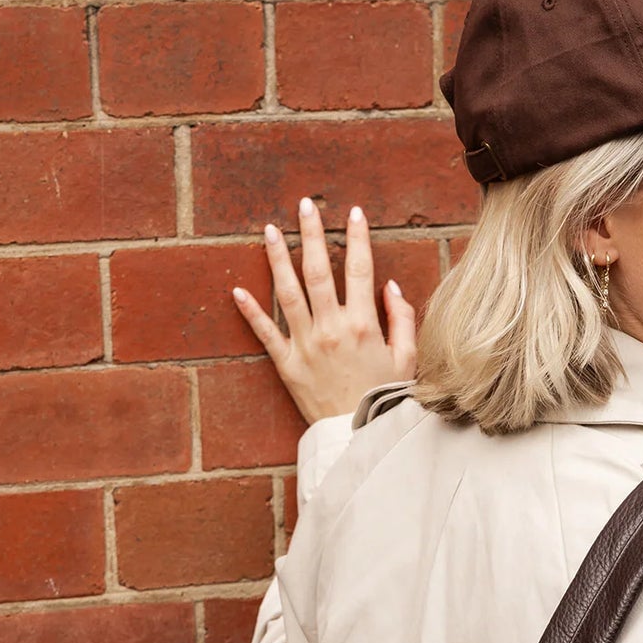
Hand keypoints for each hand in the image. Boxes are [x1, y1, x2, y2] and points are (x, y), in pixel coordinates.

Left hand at [231, 196, 417, 424]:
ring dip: (276, 259)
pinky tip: (236, 290)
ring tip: (268, 231)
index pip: (359, 269)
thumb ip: (402, 320)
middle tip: (304, 205)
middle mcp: (331, 329)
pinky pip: (265, 334)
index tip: (353, 212)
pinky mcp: (287, 365)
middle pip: (317, 271)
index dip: (357, 238)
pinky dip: (250, 312)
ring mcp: (306, 346)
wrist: (358, 437)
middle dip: (310, 234)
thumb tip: (389, 287)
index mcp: (363, 325)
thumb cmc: (384, 400)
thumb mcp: (406, 360)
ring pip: (287, 293)